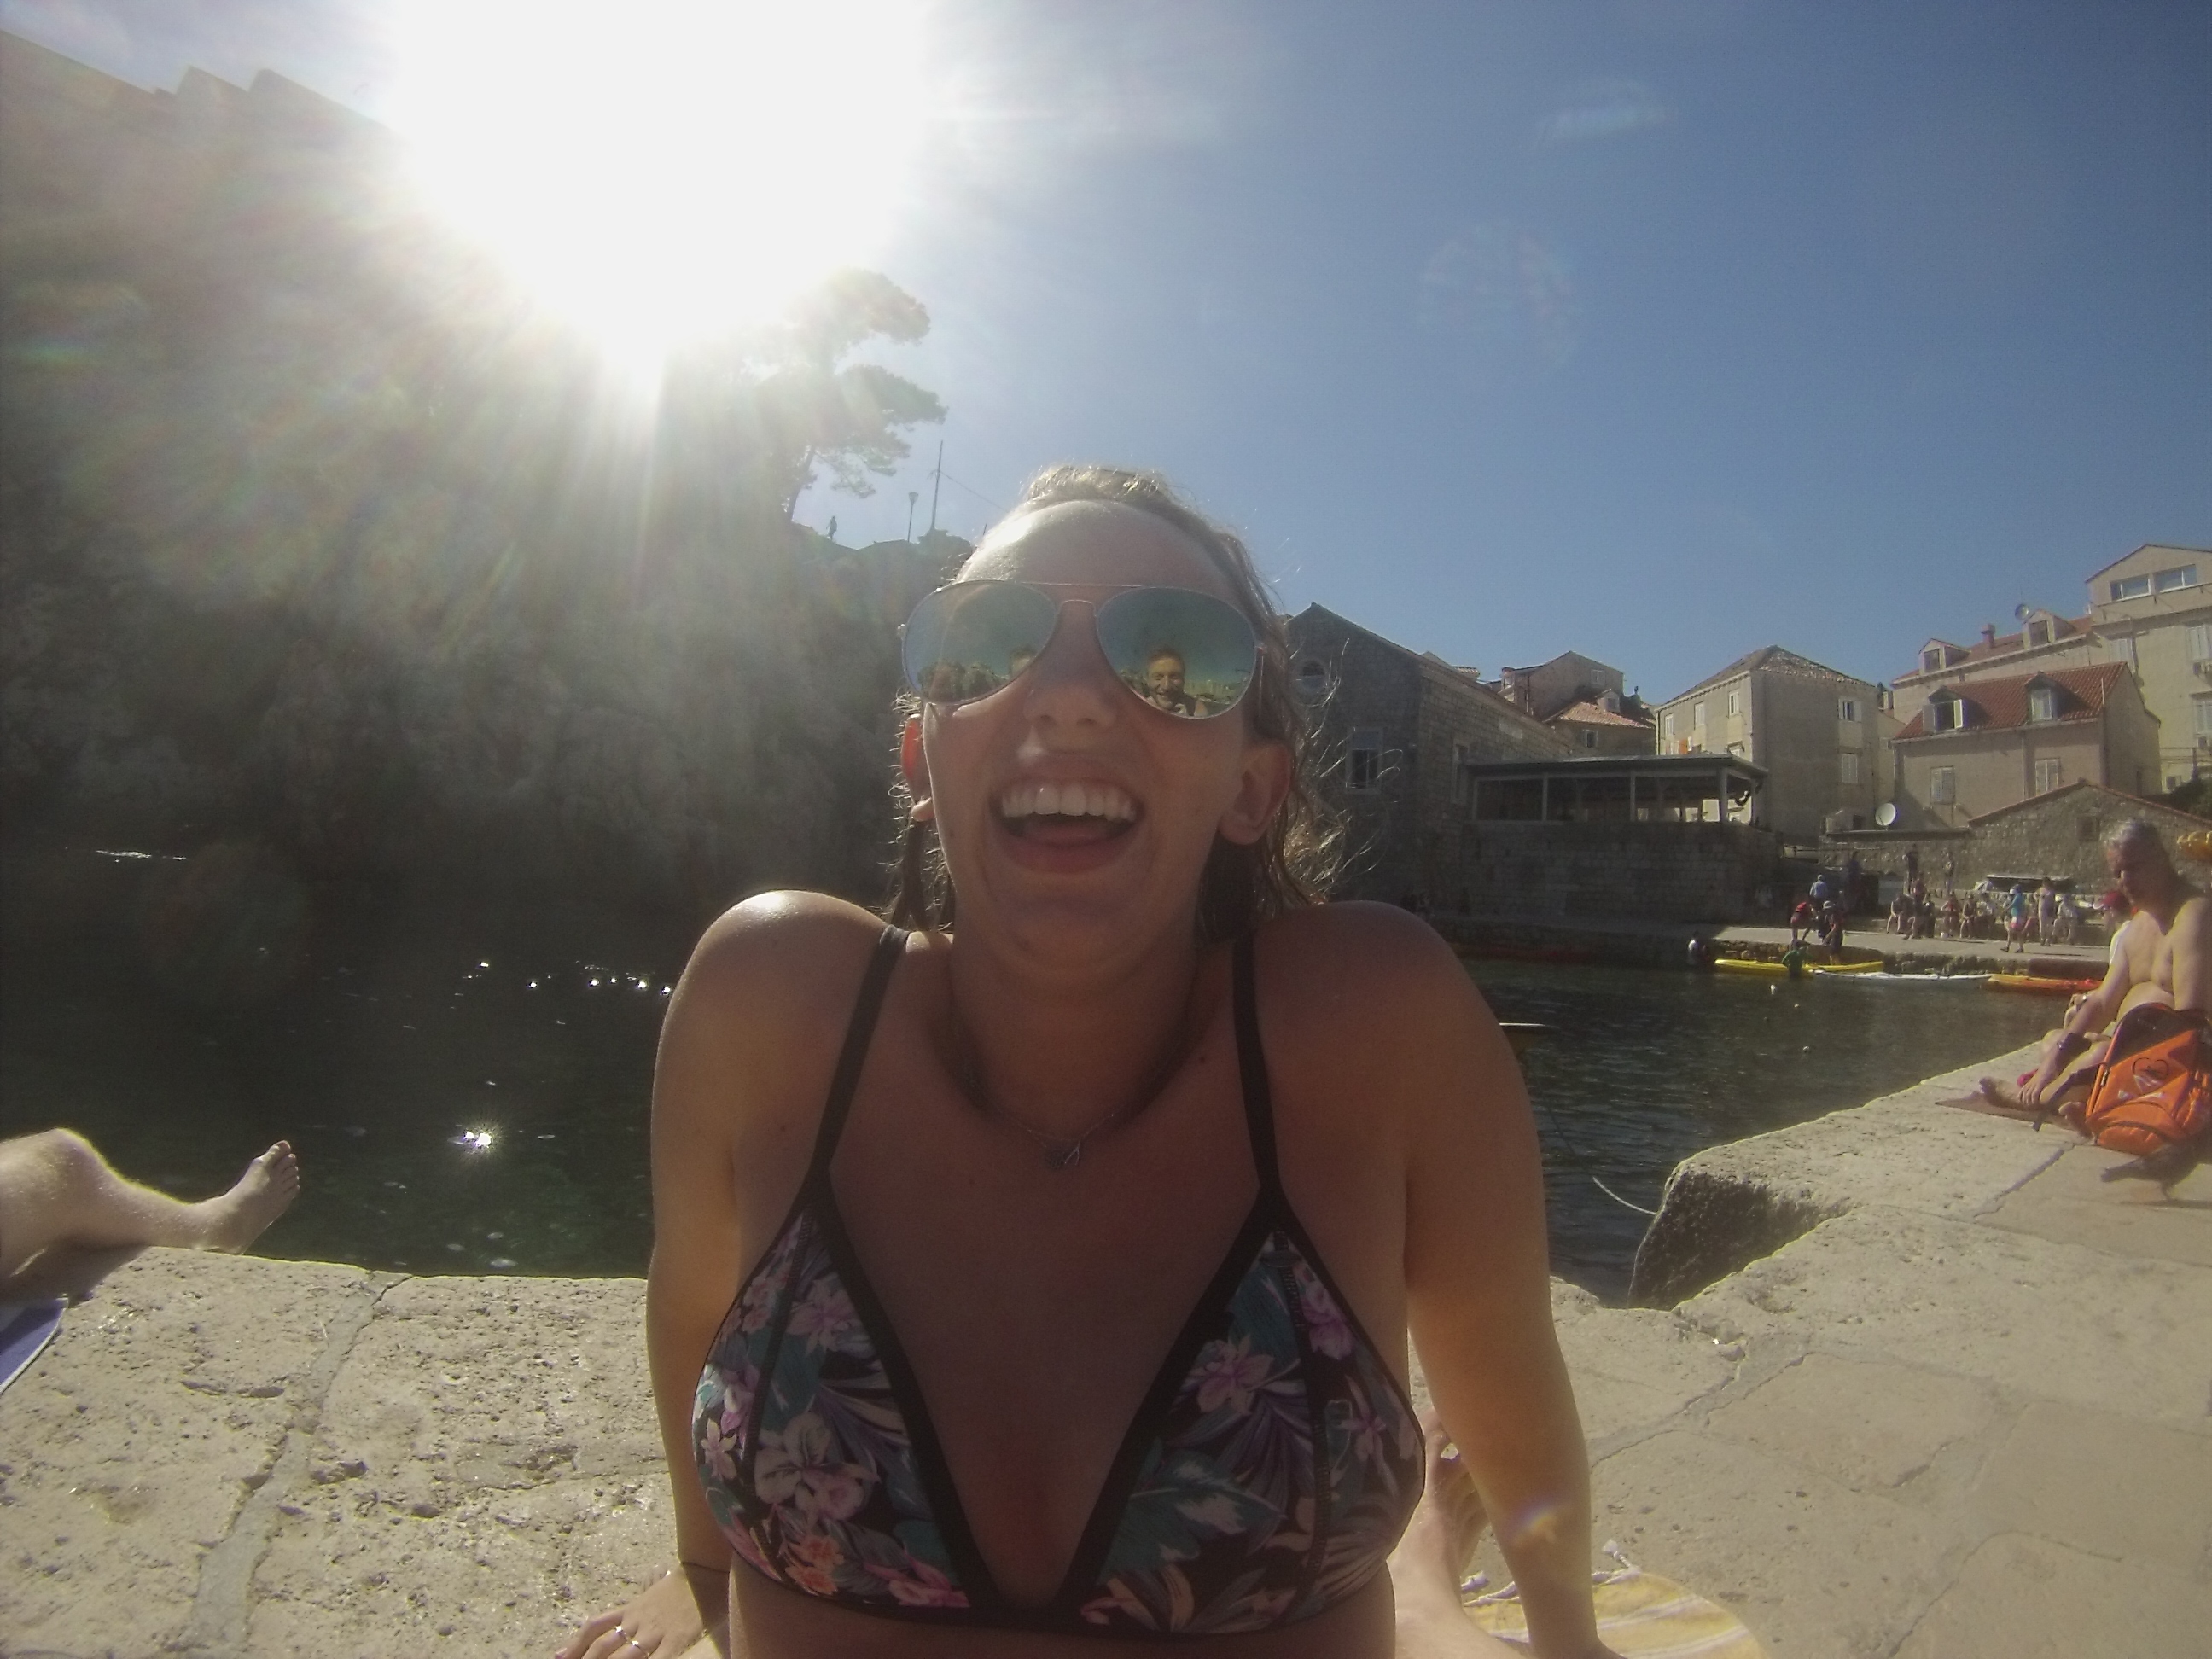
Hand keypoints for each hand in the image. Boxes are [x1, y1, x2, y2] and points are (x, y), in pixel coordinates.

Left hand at [556, 1566, 715, 1658]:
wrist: (705, 1576)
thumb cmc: (676, 1590)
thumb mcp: (647, 1596)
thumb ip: (628, 1612)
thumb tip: (605, 1622)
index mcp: (630, 1609)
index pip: (594, 1627)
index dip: (574, 1644)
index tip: (559, 1658)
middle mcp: (637, 1621)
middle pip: (604, 1647)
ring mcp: (656, 1631)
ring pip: (624, 1656)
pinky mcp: (676, 1640)